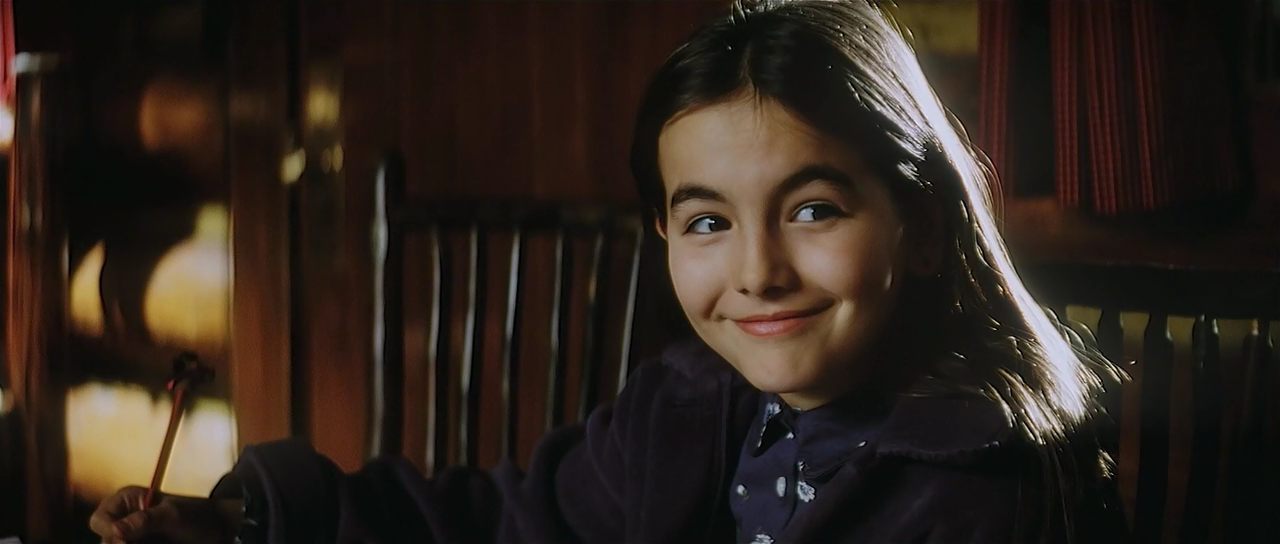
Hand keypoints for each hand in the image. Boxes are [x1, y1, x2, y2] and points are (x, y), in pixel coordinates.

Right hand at [89, 485, 243, 543]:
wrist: (221, 530)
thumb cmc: (199, 516)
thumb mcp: (173, 516)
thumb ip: (144, 522)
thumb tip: (115, 532)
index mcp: (126, 500)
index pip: (99, 520)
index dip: (109, 532)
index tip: (125, 541)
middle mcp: (124, 519)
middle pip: (105, 540)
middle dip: (120, 543)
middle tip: (147, 543)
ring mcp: (132, 536)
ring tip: (158, 542)